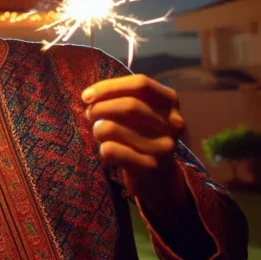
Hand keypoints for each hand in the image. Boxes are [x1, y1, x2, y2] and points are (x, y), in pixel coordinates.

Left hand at [83, 74, 187, 207]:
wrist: (158, 175)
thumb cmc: (142, 134)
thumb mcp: (140, 111)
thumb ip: (121, 97)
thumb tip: (90, 96)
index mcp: (170, 101)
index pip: (140, 84)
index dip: (109, 87)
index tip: (87, 96)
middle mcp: (173, 122)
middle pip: (128, 105)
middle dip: (99, 108)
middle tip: (89, 114)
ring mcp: (164, 146)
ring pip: (113, 128)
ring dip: (97, 129)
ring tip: (99, 132)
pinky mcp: (150, 166)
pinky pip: (111, 150)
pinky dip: (102, 148)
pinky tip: (107, 150)